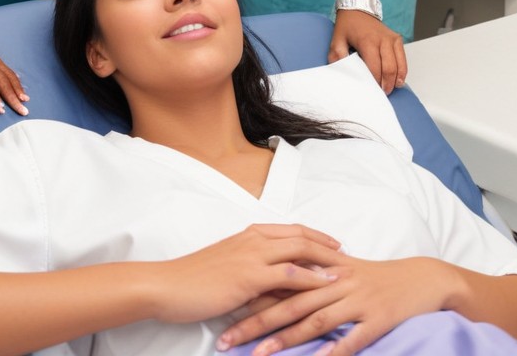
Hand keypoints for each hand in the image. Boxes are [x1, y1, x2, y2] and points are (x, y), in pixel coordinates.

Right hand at [143, 224, 341, 328]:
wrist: (168, 286)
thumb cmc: (193, 280)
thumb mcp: (226, 267)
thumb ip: (251, 268)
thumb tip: (274, 279)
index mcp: (246, 235)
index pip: (289, 229)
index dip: (314, 235)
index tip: (332, 242)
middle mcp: (252, 240)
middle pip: (299, 236)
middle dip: (326, 244)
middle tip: (347, 253)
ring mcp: (251, 256)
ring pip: (299, 251)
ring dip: (326, 260)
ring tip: (347, 269)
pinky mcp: (250, 277)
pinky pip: (290, 275)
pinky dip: (313, 279)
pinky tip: (327, 287)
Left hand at [221, 255, 450, 355]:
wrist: (421, 279)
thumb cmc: (376, 277)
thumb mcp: (340, 271)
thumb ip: (309, 277)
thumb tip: (274, 289)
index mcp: (321, 268)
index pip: (278, 283)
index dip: (249, 299)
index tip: (221, 314)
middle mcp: (334, 282)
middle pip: (288, 303)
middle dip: (255, 322)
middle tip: (226, 340)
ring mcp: (356, 300)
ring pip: (314, 319)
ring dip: (285, 339)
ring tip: (258, 355)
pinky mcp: (378, 318)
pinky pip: (353, 338)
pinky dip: (334, 350)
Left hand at [329, 10, 405, 93]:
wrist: (358, 8)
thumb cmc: (347, 25)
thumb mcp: (336, 39)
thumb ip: (337, 56)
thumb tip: (341, 71)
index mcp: (367, 41)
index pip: (374, 67)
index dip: (374, 81)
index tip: (371, 90)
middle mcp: (382, 40)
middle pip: (389, 68)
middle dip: (386, 84)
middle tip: (382, 94)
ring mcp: (392, 39)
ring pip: (399, 65)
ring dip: (395, 80)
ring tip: (390, 89)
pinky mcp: (397, 39)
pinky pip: (403, 59)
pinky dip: (402, 71)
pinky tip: (398, 80)